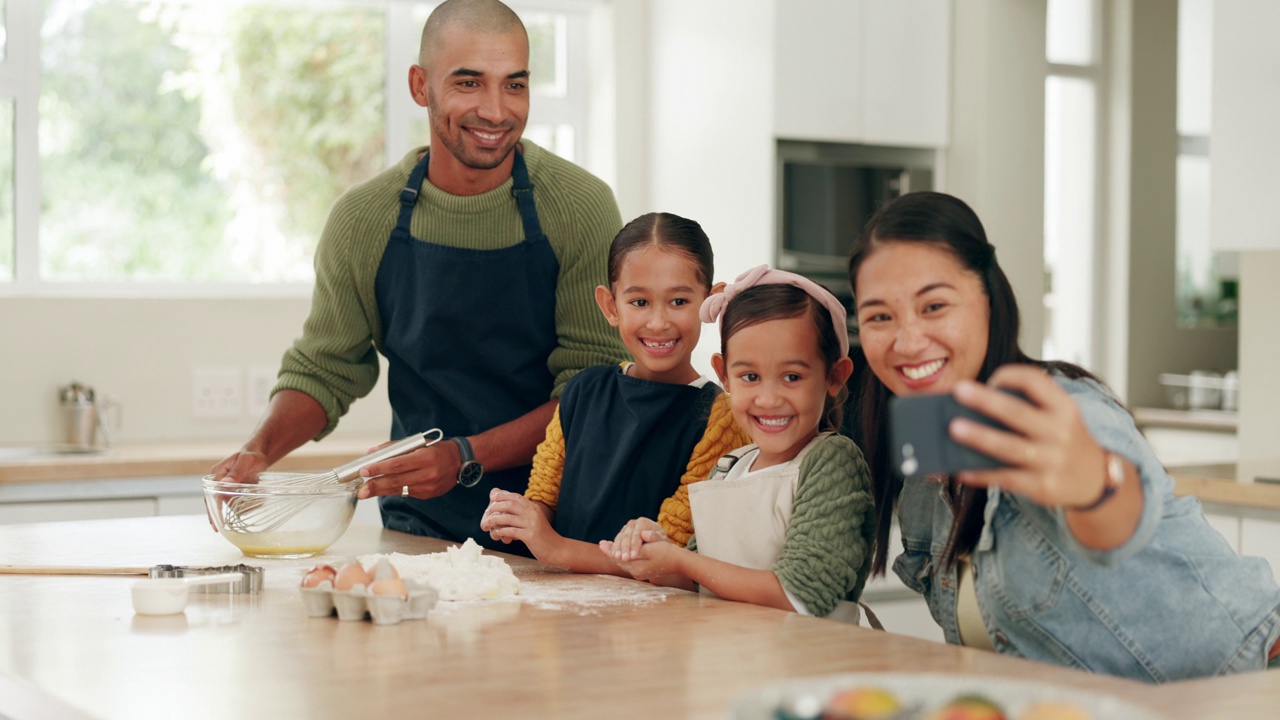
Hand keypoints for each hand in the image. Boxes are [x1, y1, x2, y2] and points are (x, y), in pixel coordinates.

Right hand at [207, 449, 269, 531]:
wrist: (260, 454)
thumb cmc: (252, 455)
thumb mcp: (245, 461)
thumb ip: (236, 472)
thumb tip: (225, 484)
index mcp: (217, 473)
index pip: (210, 494)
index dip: (211, 509)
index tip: (214, 522)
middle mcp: (219, 481)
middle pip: (214, 501)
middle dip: (216, 515)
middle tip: (218, 529)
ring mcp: (226, 486)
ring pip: (225, 503)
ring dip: (231, 511)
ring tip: (238, 519)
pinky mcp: (234, 489)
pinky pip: (234, 501)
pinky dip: (239, 507)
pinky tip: (246, 511)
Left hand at [355, 440, 461, 500]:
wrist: (461, 462)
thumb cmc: (438, 450)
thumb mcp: (419, 443)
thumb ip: (395, 447)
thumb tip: (373, 452)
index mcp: (426, 457)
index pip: (398, 464)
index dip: (380, 468)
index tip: (364, 471)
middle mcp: (428, 473)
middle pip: (397, 481)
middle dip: (376, 486)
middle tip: (361, 490)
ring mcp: (428, 486)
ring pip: (400, 489)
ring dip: (381, 491)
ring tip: (366, 492)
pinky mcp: (428, 495)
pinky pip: (407, 493)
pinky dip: (394, 490)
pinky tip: (384, 489)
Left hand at [479, 489, 558, 556]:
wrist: (557, 549)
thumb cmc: (542, 536)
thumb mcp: (534, 521)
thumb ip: (523, 513)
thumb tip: (507, 509)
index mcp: (533, 507)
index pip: (516, 496)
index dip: (502, 496)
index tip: (493, 498)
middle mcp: (532, 513)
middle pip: (510, 504)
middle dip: (495, 507)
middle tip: (486, 513)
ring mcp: (531, 524)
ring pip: (508, 518)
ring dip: (494, 520)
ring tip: (486, 524)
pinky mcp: (530, 535)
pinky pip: (511, 531)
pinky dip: (501, 531)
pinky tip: (496, 534)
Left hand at [599, 533, 681, 581]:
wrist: (678, 562)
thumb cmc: (666, 553)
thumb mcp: (651, 548)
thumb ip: (637, 546)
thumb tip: (628, 543)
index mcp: (636, 567)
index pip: (618, 558)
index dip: (609, 550)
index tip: (601, 543)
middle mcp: (636, 573)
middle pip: (619, 562)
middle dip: (610, 552)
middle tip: (601, 544)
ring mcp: (639, 573)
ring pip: (623, 563)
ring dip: (616, 554)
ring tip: (608, 547)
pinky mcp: (642, 571)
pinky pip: (629, 563)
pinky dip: (624, 557)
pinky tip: (621, 552)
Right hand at [607, 517, 665, 561]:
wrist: (656, 541)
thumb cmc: (660, 541)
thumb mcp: (661, 540)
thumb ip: (655, 537)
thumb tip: (644, 535)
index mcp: (643, 522)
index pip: (637, 534)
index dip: (634, 546)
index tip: (634, 556)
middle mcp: (633, 523)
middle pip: (627, 536)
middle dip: (625, 548)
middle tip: (625, 559)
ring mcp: (626, 528)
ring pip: (619, 538)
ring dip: (617, 549)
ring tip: (618, 558)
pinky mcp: (621, 534)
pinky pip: (616, 541)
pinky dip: (614, 548)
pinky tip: (613, 555)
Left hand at [948, 365, 1108, 508]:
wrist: (1094, 479)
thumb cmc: (1062, 439)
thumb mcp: (1059, 416)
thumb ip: (1029, 407)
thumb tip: (974, 408)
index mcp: (1063, 407)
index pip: (1036, 382)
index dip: (1011, 376)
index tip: (991, 379)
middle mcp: (1060, 432)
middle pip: (1018, 413)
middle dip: (986, 401)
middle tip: (959, 391)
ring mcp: (1052, 460)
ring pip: (1010, 447)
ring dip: (980, 437)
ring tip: (953, 429)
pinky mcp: (1043, 486)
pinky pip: (1006, 478)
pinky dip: (982, 474)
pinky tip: (962, 470)